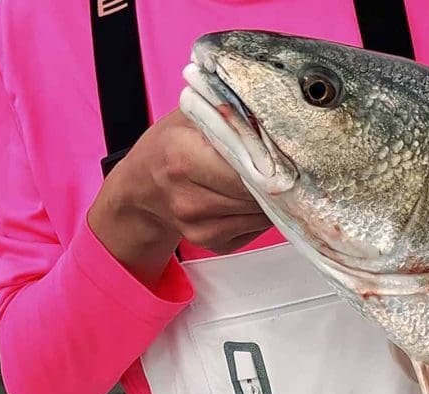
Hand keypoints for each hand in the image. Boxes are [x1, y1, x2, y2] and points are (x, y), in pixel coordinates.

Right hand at [87, 109, 271, 285]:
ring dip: (273, 197)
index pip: (247, 168)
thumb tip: (273, 118)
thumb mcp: (192, 115)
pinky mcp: (215, 244)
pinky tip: (251, 196)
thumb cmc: (170, 144)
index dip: (271, 160)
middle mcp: (188, 200)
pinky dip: (263, 212)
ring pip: (262, 214)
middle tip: (286, 164)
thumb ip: (229, 115)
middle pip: (257, 194)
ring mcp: (200, 228)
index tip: (287, 152)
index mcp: (182, 158)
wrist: (142, 186)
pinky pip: (257, 228)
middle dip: (276, 180)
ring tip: (268, 177)